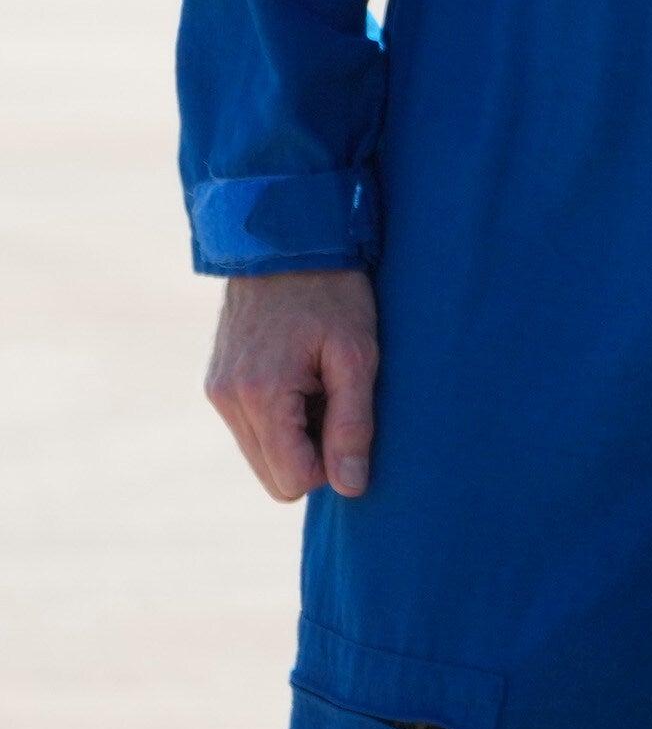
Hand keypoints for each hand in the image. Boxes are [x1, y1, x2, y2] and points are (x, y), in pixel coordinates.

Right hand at [208, 269, 379, 500]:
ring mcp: (217, 392)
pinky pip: (252, 429)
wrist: (286, 242)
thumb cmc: (333, 294)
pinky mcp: (218, 384)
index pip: (293, 481)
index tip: (350, 419)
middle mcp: (228, 401)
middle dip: (312, 452)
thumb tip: (350, 486)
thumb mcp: (357, 354)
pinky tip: (301, 376)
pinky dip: (280, 417)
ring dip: (297, 434)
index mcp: (260, 396)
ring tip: (320, 383)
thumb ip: (352, 423)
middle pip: (274, 476)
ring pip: (262, 455)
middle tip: (337, 398)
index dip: (332, 464)